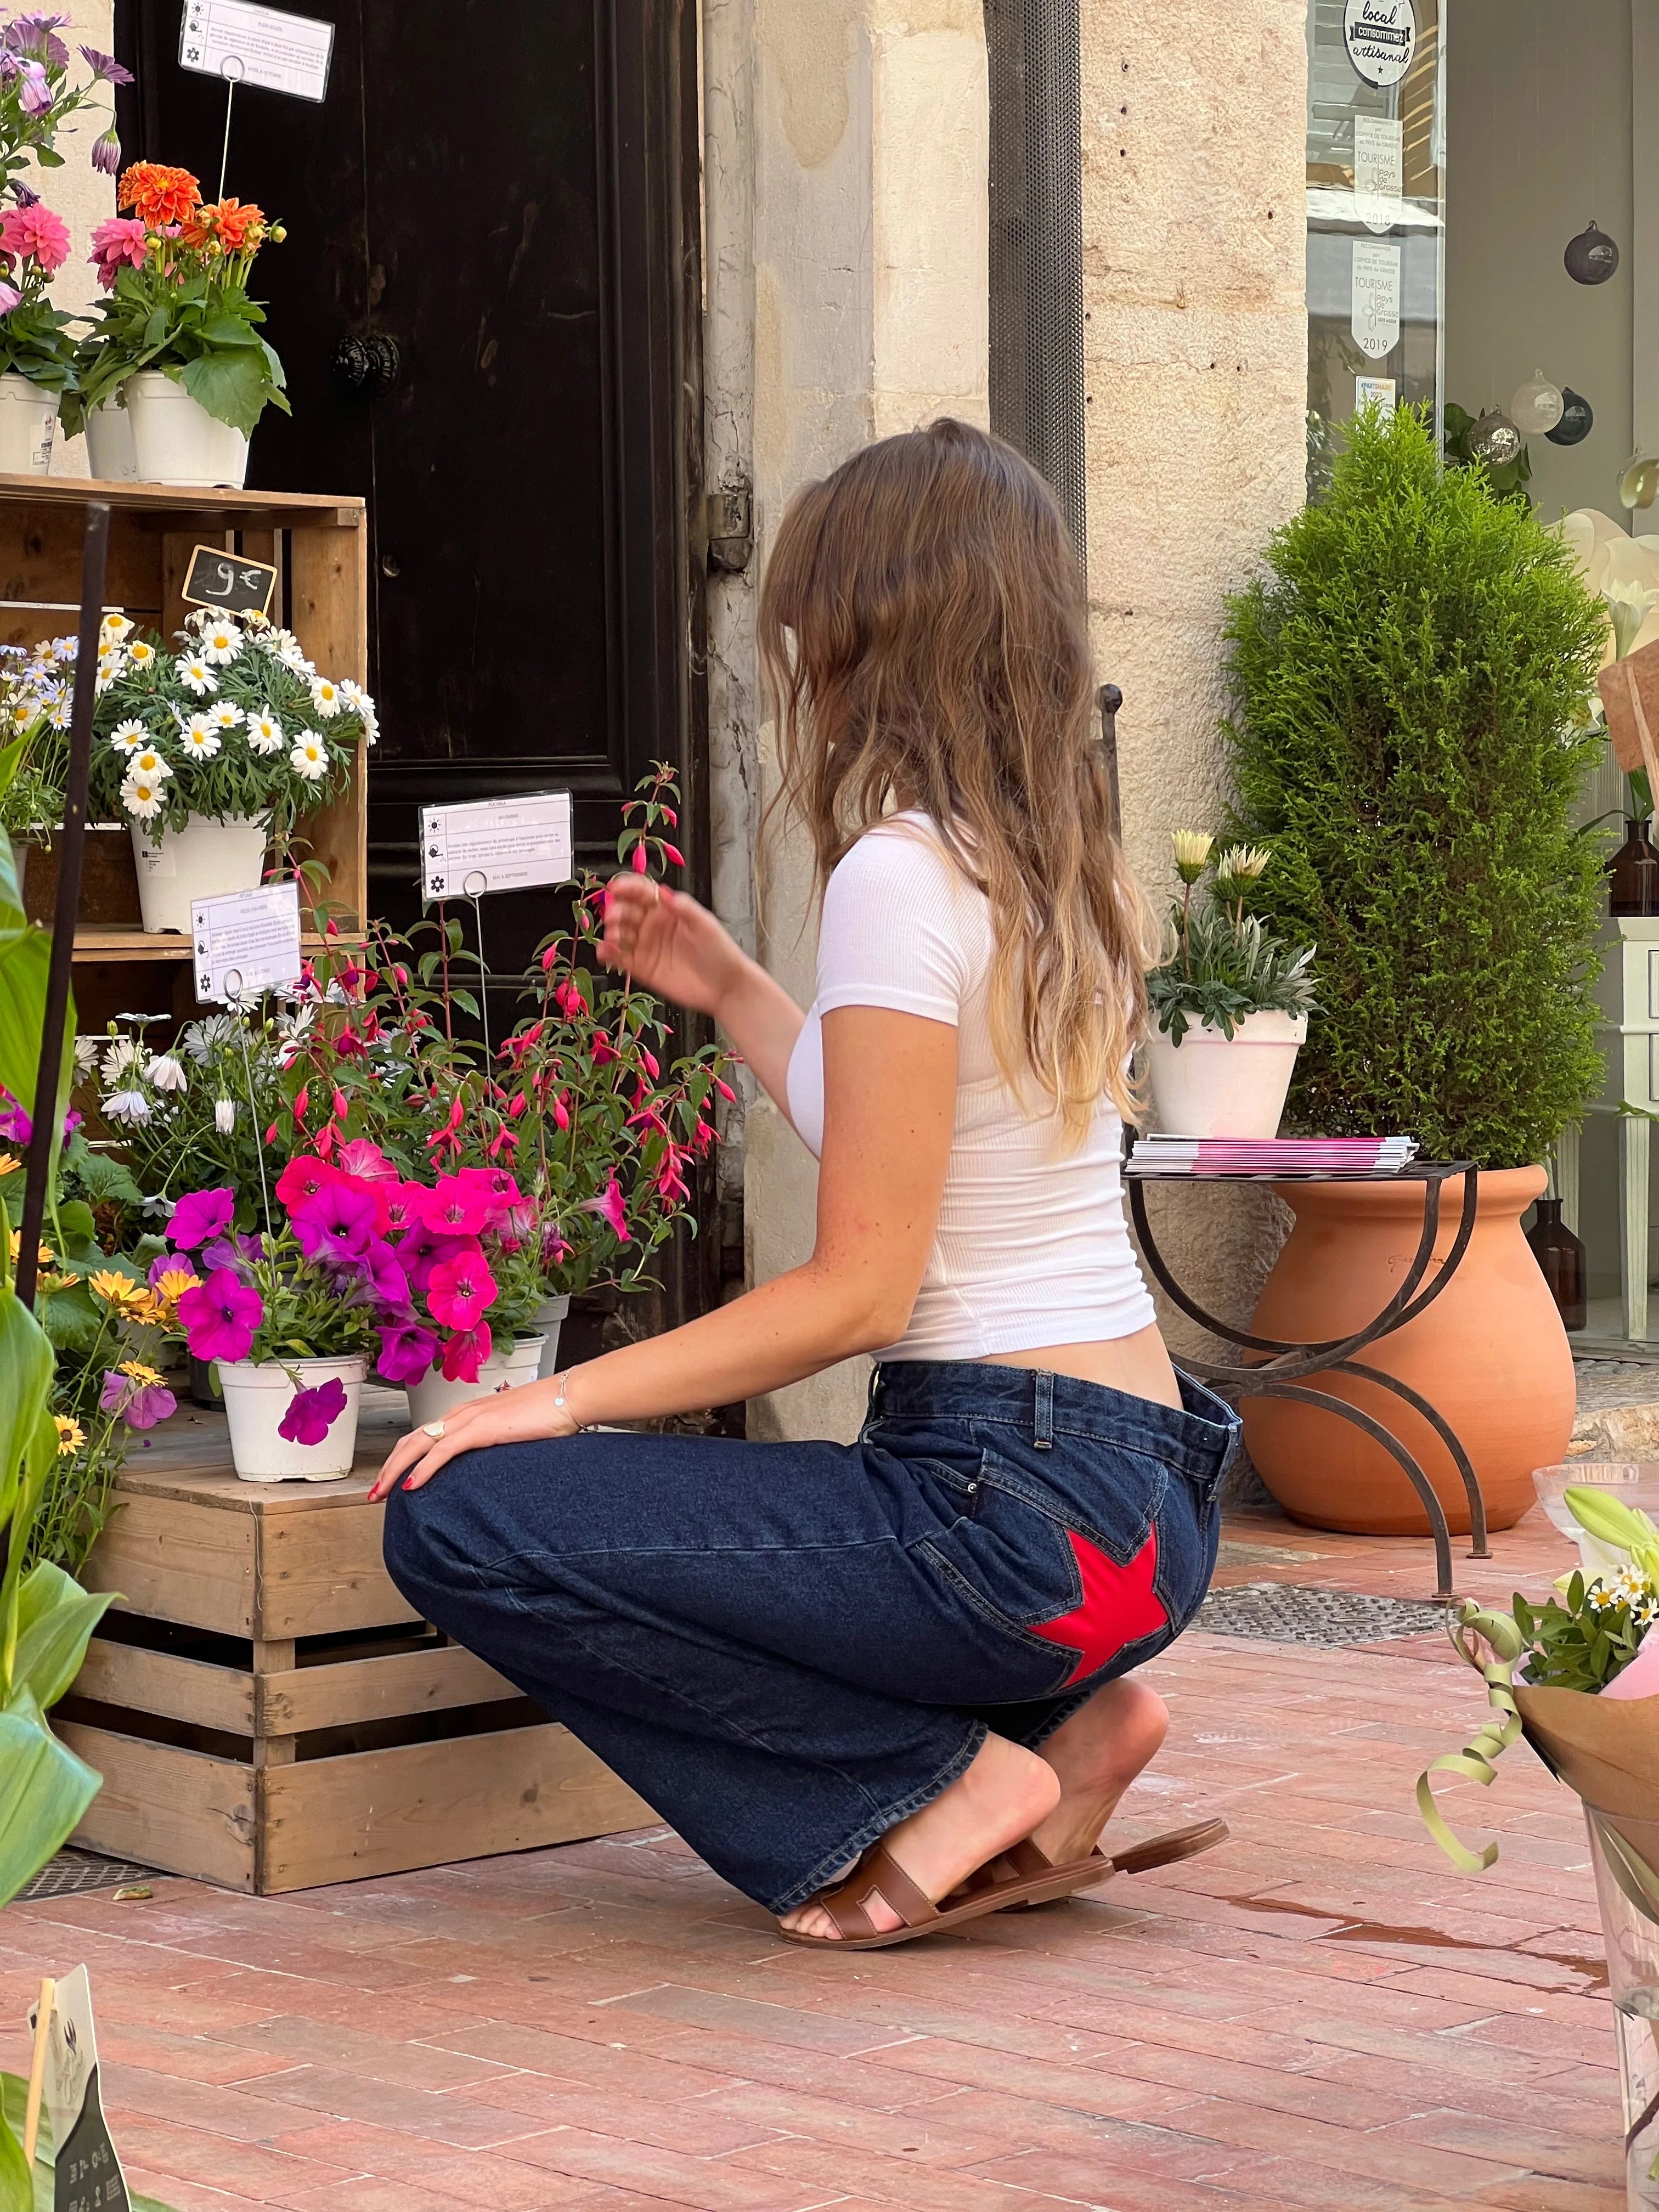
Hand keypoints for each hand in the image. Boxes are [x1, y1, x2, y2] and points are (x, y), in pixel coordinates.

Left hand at [367, 1384, 579, 1498]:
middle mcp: (461, 1414)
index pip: (423, 1437)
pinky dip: (423, 1470)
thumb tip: (486, 1469)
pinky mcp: (481, 1428)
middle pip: (410, 1441)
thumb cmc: (549, 1415)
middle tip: (373, 1495)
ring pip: (418, 1445)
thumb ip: (494, 1446)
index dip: (401, 1459)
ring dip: (395, 1471)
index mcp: (466, 1415)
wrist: (569, 1397)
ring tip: (381, 1494)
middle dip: (388, 1468)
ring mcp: (469, 1419)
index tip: (390, 1483)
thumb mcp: (513, 1434)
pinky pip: (442, 1451)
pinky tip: (412, 1486)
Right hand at [600, 874, 742, 1015]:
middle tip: (613, 916)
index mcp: (668, 909)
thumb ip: (685, 908)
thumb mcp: (705, 925)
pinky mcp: (641, 968)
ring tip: (614, 936)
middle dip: (616, 910)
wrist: (725, 987)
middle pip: (626, 911)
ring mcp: (646, 946)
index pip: (642, 892)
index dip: (628, 887)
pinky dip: (608, 953)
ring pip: (619, 933)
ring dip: (611, 931)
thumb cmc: (719, 952)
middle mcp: (653, 925)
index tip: (616, 886)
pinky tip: (605, 951)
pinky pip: (619, 958)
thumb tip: (665, 892)